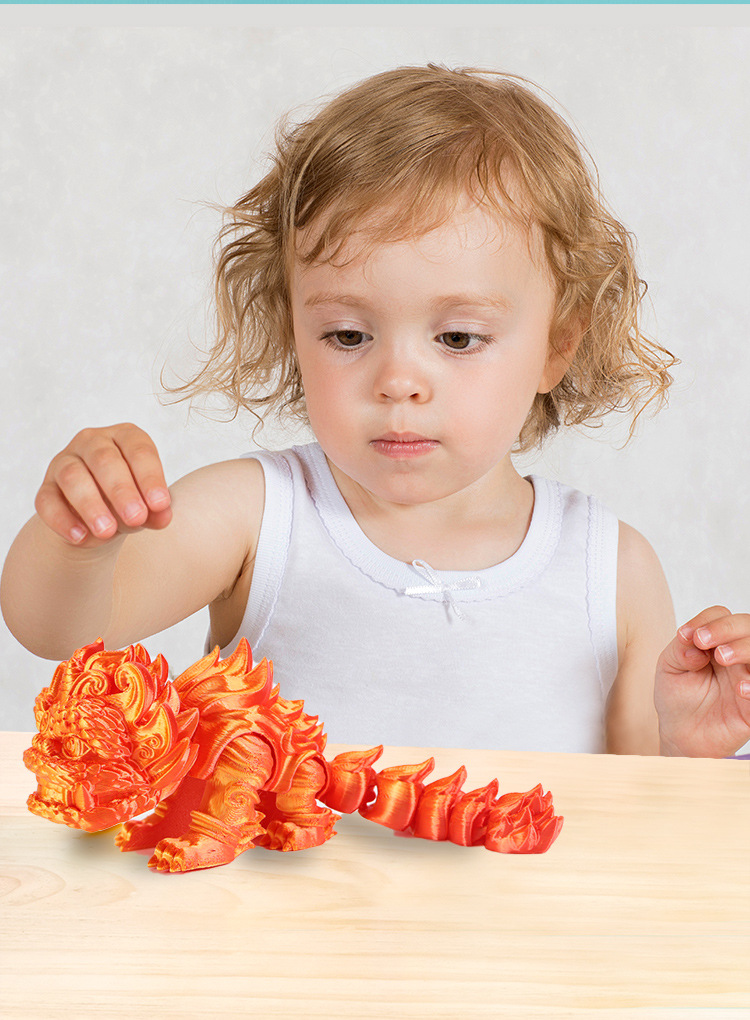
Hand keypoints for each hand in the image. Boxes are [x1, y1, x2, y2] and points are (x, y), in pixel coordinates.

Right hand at [34, 424, 171, 547]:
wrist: (99, 519)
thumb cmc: (130, 502)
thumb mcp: (148, 506)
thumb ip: (157, 510)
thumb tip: (163, 516)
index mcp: (125, 437)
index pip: (138, 451)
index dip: (150, 477)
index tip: (160, 504)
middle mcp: (93, 442)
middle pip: (104, 459)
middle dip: (122, 491)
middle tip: (136, 517)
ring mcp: (65, 462)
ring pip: (73, 477)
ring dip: (91, 505)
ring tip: (107, 531)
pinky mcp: (46, 488)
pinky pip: (48, 501)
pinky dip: (63, 520)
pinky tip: (80, 537)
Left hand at [655, 606, 749, 756]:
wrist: (682, 734)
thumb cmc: (677, 696)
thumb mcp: (669, 667)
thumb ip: (679, 649)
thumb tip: (695, 644)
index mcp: (716, 641)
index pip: (721, 616)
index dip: (707, 621)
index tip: (688, 636)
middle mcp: (737, 654)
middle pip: (747, 626)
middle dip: (727, 629)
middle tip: (704, 642)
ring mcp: (748, 676)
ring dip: (744, 648)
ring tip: (722, 657)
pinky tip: (740, 688)